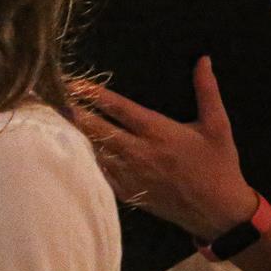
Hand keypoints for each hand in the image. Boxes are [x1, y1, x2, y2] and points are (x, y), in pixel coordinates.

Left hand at [71, 57, 258, 238]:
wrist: (218, 210)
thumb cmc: (219, 164)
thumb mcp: (218, 125)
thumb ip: (207, 91)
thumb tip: (203, 60)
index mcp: (159, 132)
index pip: (119, 109)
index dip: (94, 95)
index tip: (73, 84)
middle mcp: (140, 152)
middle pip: (98, 130)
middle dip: (74, 114)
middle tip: (51, 100)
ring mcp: (131, 174)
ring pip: (95, 152)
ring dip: (75, 136)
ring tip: (54, 121)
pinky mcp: (127, 192)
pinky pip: (99, 174)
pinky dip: (84, 160)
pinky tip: (70, 150)